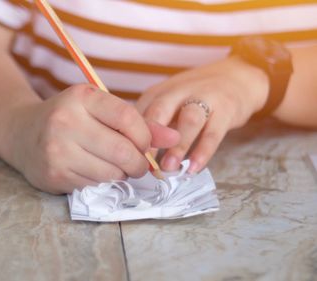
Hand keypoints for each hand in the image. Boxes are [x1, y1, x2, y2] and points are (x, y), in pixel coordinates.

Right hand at [1, 84, 178, 193]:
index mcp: (81, 97)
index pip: (127, 118)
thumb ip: (138, 123)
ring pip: (110, 173)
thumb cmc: (69, 118)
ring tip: (111, 165)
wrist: (22, 133)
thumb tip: (174, 138)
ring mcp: (57, 150)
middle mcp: (65, 121)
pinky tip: (90, 170)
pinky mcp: (53, 174)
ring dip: (119, 174)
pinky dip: (100, 182)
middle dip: (138, 163)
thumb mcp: (99, 110)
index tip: (145, 144)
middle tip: (136, 163)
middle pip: (122, 151)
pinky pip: (93, 185)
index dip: (144, 136)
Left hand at [136, 56, 268, 173]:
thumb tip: (134, 156)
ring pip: (188, 120)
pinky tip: (194, 167)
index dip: (131, 135)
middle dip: (150, 136)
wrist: (237, 77)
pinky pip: (214, 132)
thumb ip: (152, 125)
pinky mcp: (226, 110)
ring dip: (177, 145)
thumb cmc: (194, 98)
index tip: (127, 158)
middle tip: (142, 161)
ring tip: (168, 167)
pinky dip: (203, 151)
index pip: (139, 112)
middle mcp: (179, 92)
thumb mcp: (168, 105)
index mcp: (159, 93)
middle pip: (160, 110)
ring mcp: (204, 98)